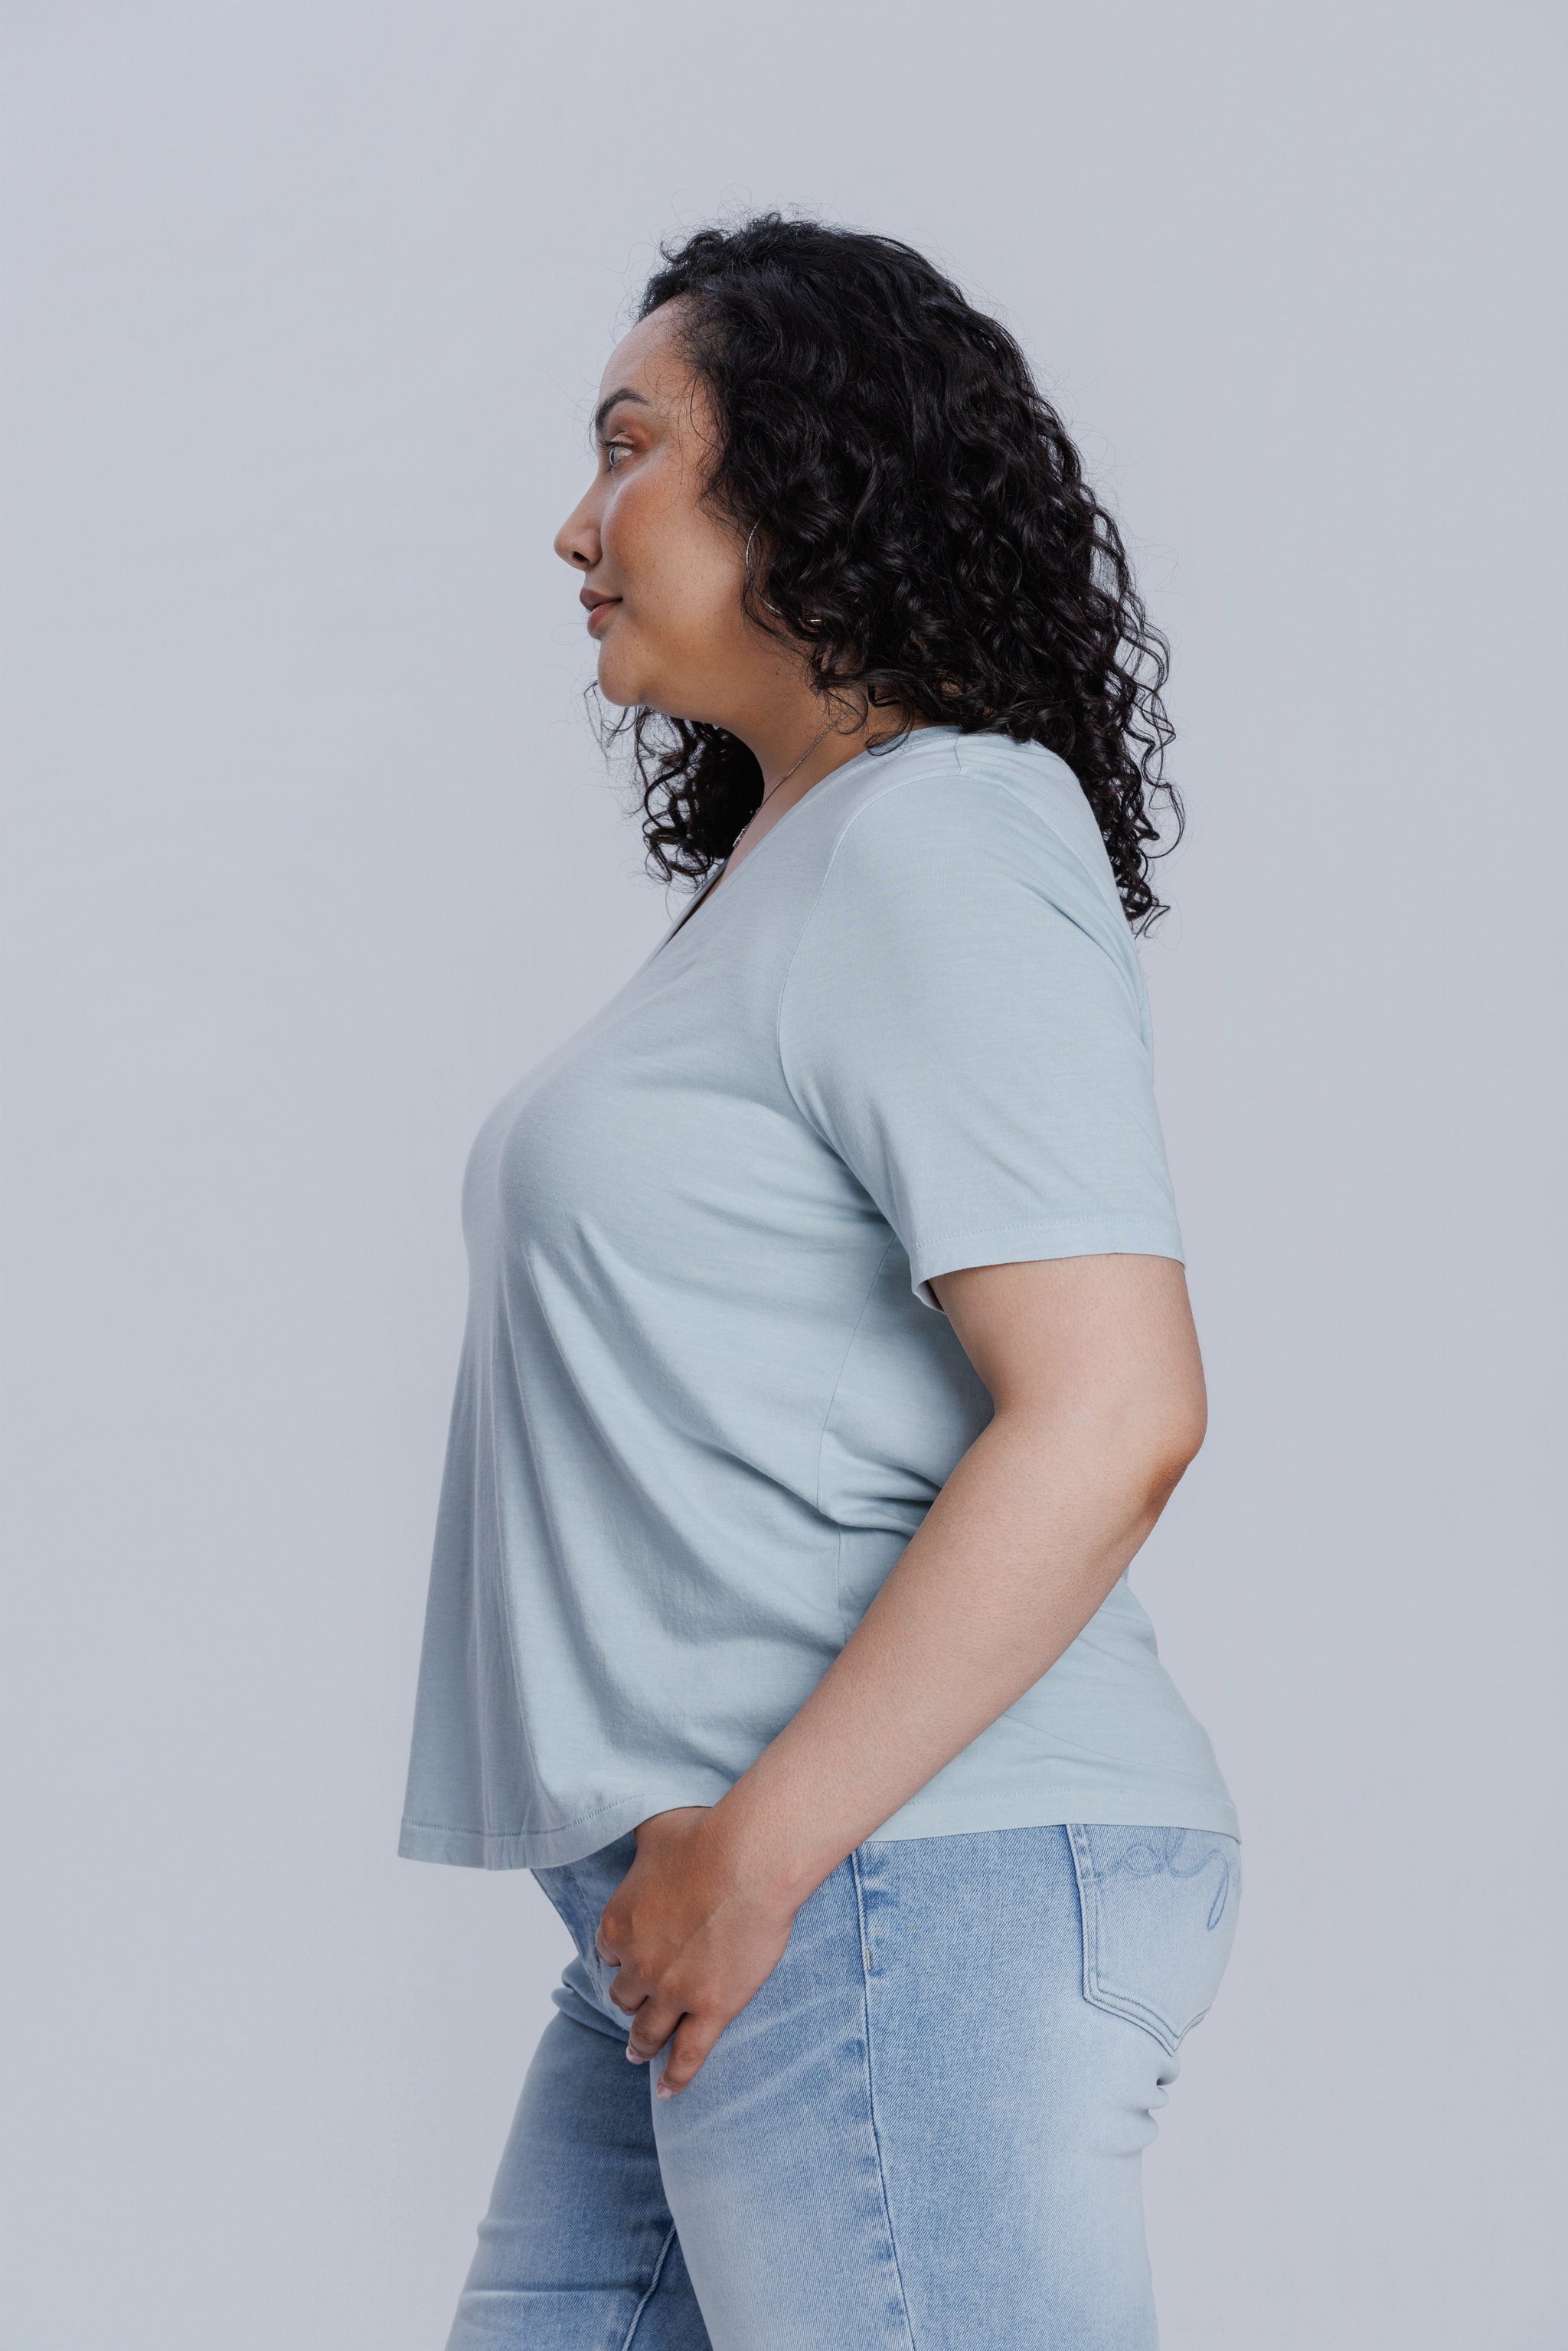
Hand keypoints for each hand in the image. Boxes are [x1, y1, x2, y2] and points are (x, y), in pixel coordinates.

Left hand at [595, 1806, 798, 2096]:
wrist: (748, 1859)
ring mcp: (673, 1993)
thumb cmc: (705, 1836)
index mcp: (617, 1923)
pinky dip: (674, 2077)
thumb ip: (639, 1841)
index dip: (620, 1954)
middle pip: (624, 1994)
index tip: (630, 1957)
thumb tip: (638, 1833)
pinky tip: (666, 2091)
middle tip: (636, 2005)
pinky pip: (688, 2055)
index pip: (607, 1950)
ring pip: (648, 2030)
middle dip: (630, 1998)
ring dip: (640, 2043)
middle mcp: (637, 1964)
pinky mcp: (711, 2010)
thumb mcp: (653, 1829)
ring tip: (638, 2054)